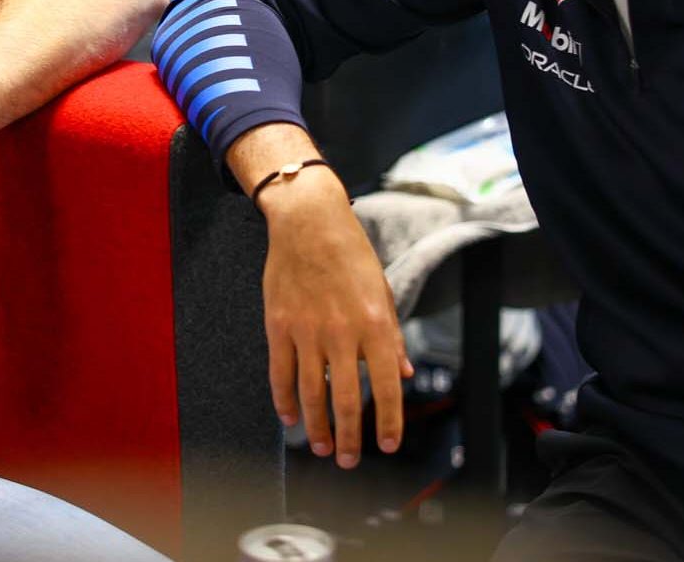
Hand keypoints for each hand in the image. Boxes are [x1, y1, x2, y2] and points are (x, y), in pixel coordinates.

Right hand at [261, 172, 412, 469]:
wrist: (308, 222)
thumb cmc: (351, 254)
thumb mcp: (383, 292)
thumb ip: (394, 337)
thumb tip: (405, 374)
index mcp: (375, 324)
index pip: (387, 386)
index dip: (389, 421)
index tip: (388, 445)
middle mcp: (342, 332)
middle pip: (346, 399)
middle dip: (350, 437)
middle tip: (348, 461)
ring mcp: (306, 330)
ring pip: (311, 393)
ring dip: (317, 426)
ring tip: (322, 447)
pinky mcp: (278, 325)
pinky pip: (280, 373)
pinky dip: (284, 400)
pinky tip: (290, 417)